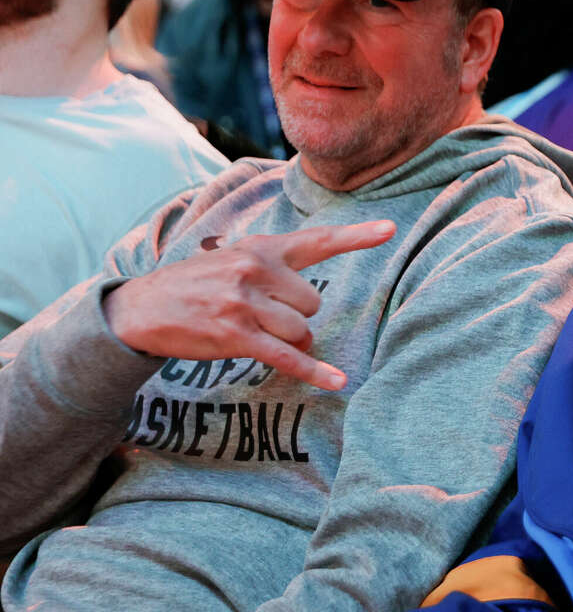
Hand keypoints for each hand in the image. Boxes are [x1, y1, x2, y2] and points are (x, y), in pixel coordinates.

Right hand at [102, 220, 396, 390]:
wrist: (141, 308)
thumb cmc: (197, 285)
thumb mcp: (234, 259)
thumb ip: (276, 267)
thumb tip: (312, 308)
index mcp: (261, 247)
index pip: (317, 240)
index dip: (357, 236)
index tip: (391, 229)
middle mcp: (255, 269)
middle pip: (313, 305)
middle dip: (296, 319)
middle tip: (261, 317)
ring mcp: (245, 302)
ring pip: (300, 331)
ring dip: (288, 342)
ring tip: (254, 334)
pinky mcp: (235, 335)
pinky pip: (287, 357)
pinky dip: (314, 371)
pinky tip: (337, 382)